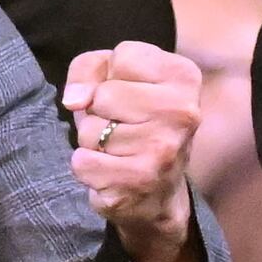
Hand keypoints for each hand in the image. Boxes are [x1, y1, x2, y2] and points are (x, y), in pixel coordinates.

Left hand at [63, 41, 203, 261]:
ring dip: (87, 147)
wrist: (159, 205)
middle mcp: (185, 114)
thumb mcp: (116, 83)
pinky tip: (107, 185)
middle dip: (92, 116)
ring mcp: (166, 153)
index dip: (99, 76)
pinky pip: (83, 166)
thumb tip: (76, 97)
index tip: (112, 96)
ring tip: (113, 158)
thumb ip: (91, 67)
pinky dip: (85, 176)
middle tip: (114, 135)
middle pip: (101, 96)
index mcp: (185, 76)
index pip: (117, 55)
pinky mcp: (141, 187)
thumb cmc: (132, 131)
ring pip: (89, 132)